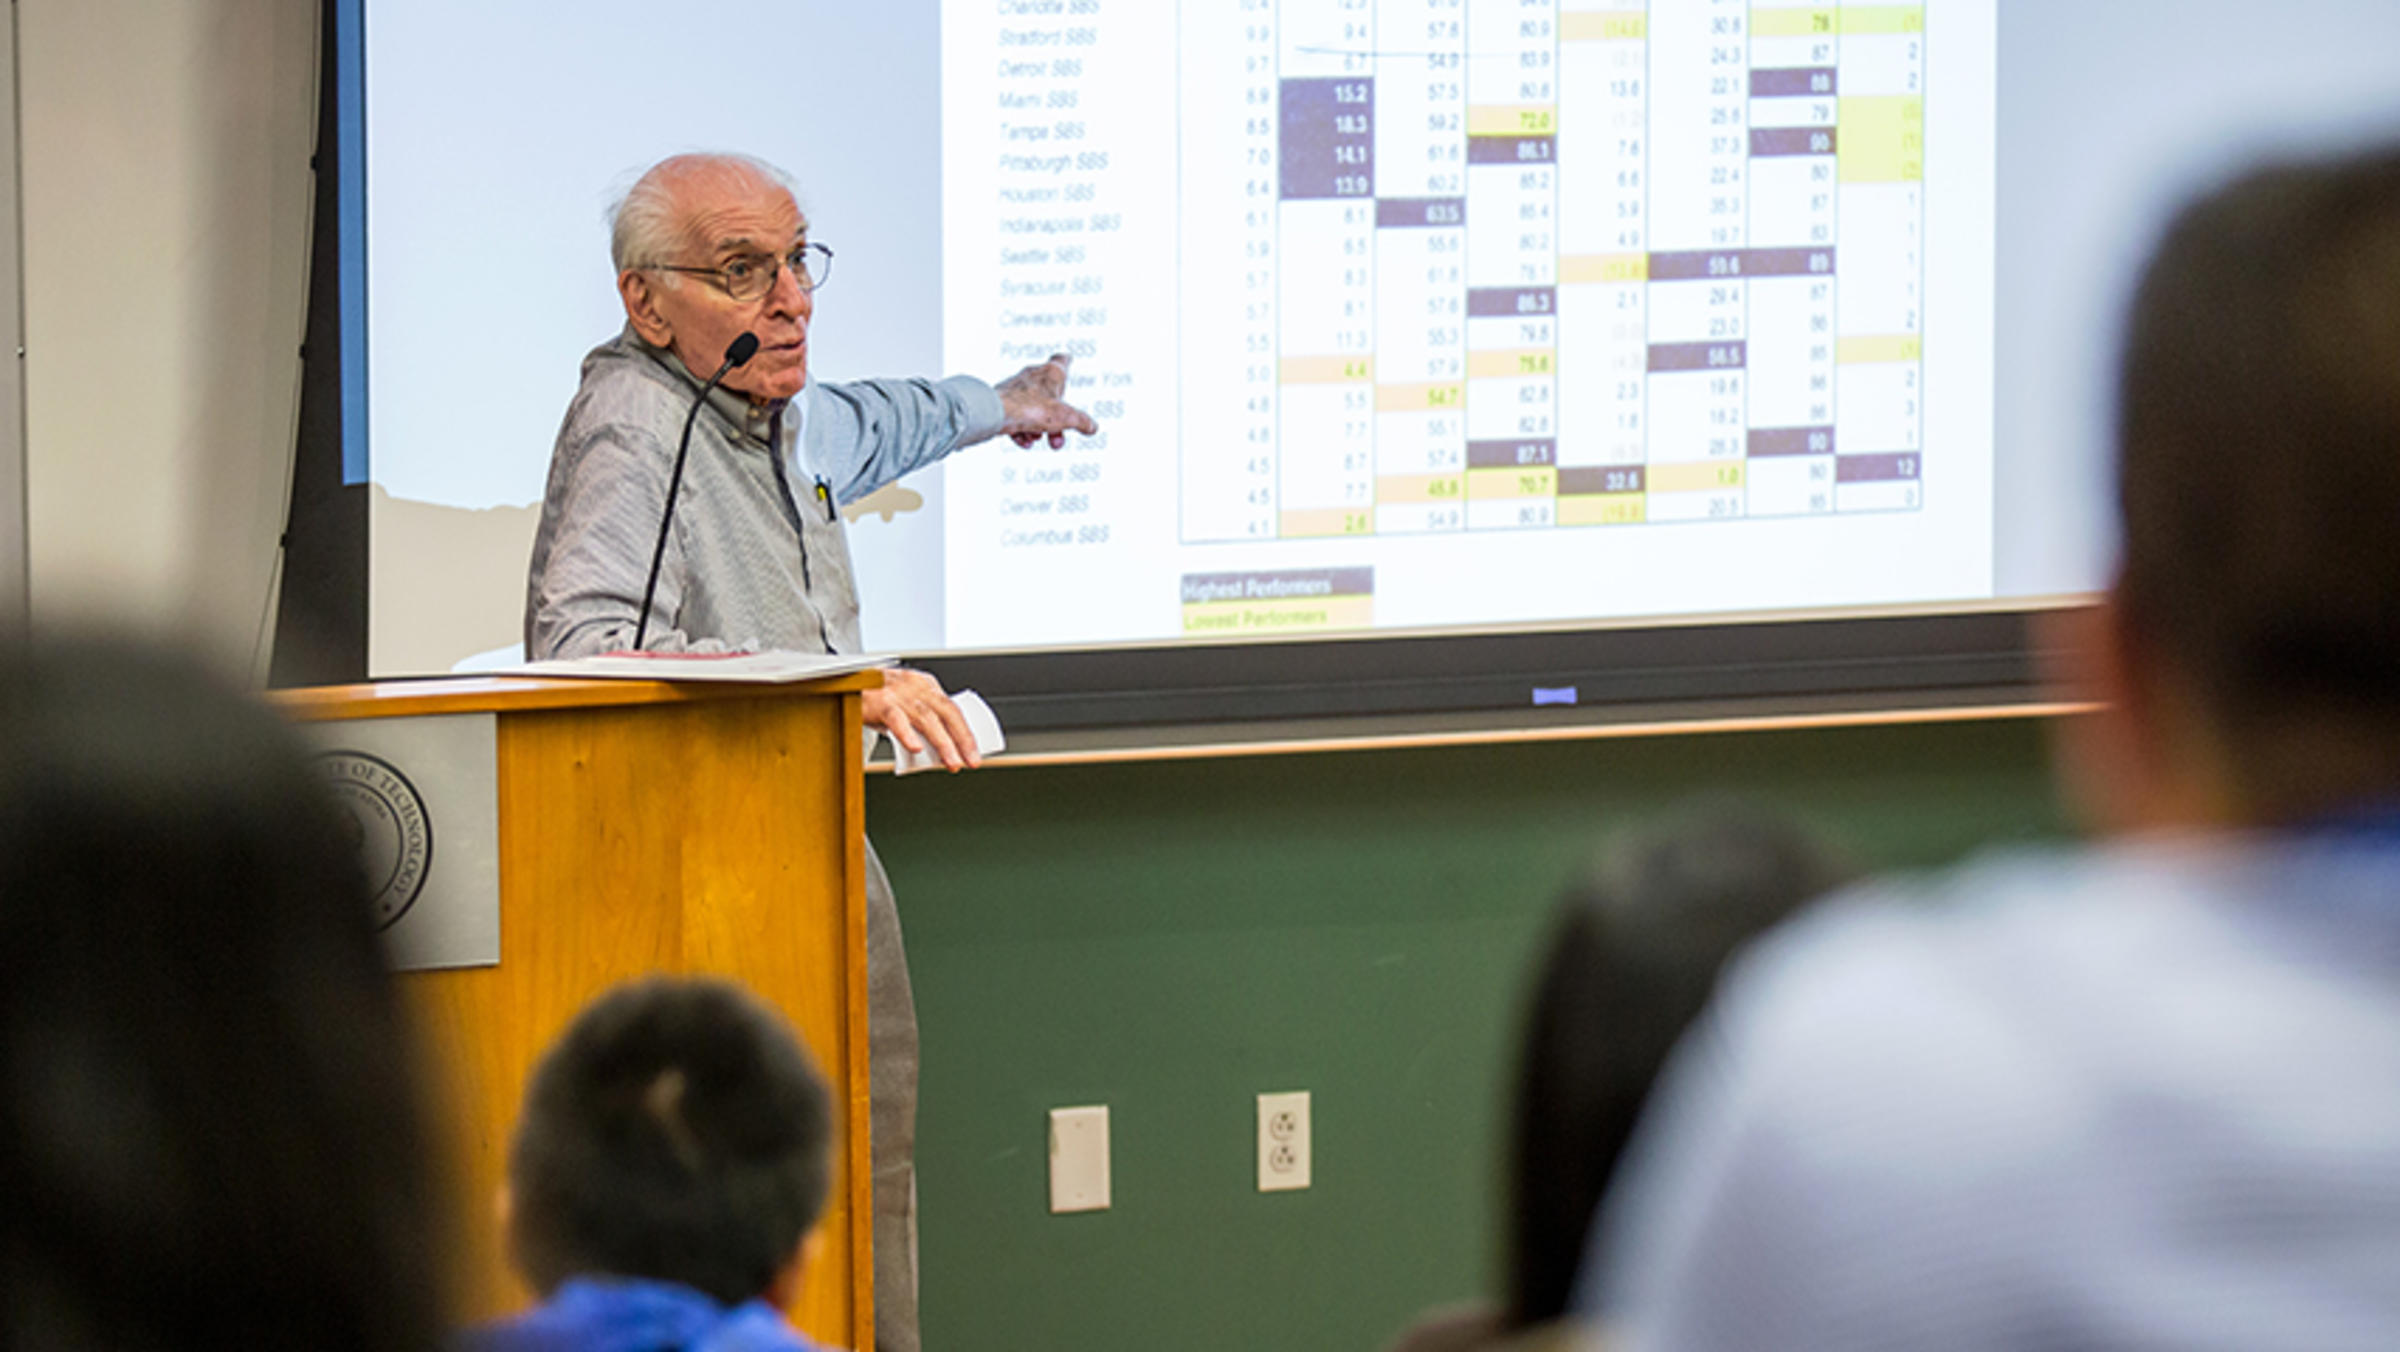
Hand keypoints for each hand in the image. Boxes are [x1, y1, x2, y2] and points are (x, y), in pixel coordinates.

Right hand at [862, 668, 980, 770]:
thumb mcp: (903, 706)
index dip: (966, 733)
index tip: (974, 754)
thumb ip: (919, 724)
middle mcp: (915, 686)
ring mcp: (898, 693)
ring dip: (943, 743)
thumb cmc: (876, 699)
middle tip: (971, 761)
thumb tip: (937, 753)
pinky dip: (908, 734)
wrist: (844, 683)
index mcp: (925, 685)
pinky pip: (896, 719)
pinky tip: (916, 748)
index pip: (953, 709)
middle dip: (962, 739)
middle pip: (947, 712)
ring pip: (927, 718)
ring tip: (952, 762)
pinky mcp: (879, 701)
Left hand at [994, 352, 1098, 448]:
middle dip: (1056, 419)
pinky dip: (1021, 430)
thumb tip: (1092, 426)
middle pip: (1049, 396)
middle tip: (1057, 436)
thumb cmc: (1028, 407)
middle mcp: (1031, 376)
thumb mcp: (1066, 418)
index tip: (1068, 360)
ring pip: (1032, 409)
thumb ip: (1082, 422)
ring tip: (1037, 438)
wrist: (996, 413)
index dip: (1066, 362)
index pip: (1061, 361)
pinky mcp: (1002, 401)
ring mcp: (1015, 388)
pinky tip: (1024, 441)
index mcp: (1050, 373)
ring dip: (1038, 427)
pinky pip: (1016, 417)